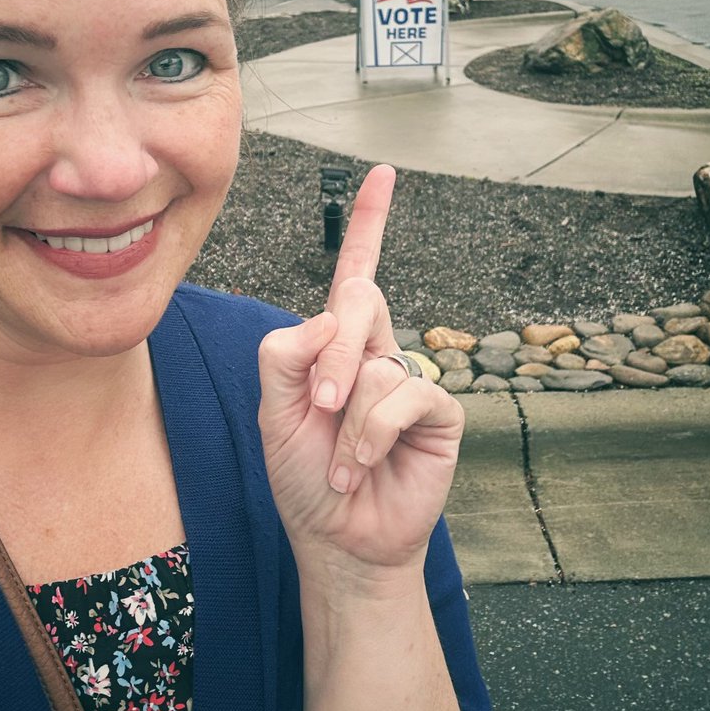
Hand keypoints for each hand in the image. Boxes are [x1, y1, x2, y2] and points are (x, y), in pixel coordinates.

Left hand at [258, 164, 463, 581]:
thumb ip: (285, 355)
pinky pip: (404, 396)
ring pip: (376, 362)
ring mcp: (408, 380)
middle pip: (359, 301)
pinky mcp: (437, 413)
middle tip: (319, 408)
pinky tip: (363, 465)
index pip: (354, 271)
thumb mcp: (273, 411)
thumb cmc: (302, 474)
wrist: (336, 537)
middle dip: (331, 357)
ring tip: (340, 462)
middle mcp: (375, 351)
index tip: (382, 173)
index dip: (369, 222)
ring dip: (346, 419)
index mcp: (335, 344)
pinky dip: (372, 434)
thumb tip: (329, 318)